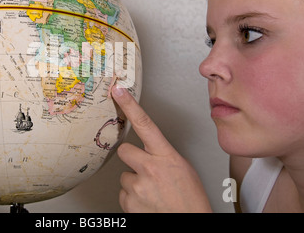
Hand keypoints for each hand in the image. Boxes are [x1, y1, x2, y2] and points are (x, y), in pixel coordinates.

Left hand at [112, 85, 211, 212]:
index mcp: (166, 156)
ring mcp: (138, 186)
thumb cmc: (191, 200)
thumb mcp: (183, 169)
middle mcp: (150, 168)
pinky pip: (123, 193)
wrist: (190, 223)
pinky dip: (132, 198)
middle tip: (145, 171)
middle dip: (132, 158)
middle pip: (125, 150)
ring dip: (134, 182)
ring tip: (152, 193)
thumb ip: (163, 157)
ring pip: (124, 176)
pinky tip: (147, 203)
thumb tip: (149, 152)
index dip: (130, 105)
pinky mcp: (129, 202)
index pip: (145, 124)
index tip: (119, 91)